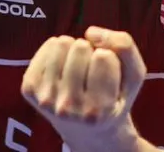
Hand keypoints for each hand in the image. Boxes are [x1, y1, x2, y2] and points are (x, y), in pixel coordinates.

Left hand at [21, 26, 146, 151]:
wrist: (88, 131)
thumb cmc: (114, 98)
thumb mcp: (134, 76)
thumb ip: (125, 47)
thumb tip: (91, 32)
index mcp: (97, 110)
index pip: (104, 56)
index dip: (110, 59)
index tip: (108, 77)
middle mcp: (68, 108)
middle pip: (81, 46)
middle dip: (90, 53)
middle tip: (91, 74)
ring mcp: (45, 98)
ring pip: (62, 42)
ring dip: (74, 50)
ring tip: (78, 70)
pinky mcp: (29, 88)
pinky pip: (47, 46)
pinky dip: (59, 50)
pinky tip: (63, 69)